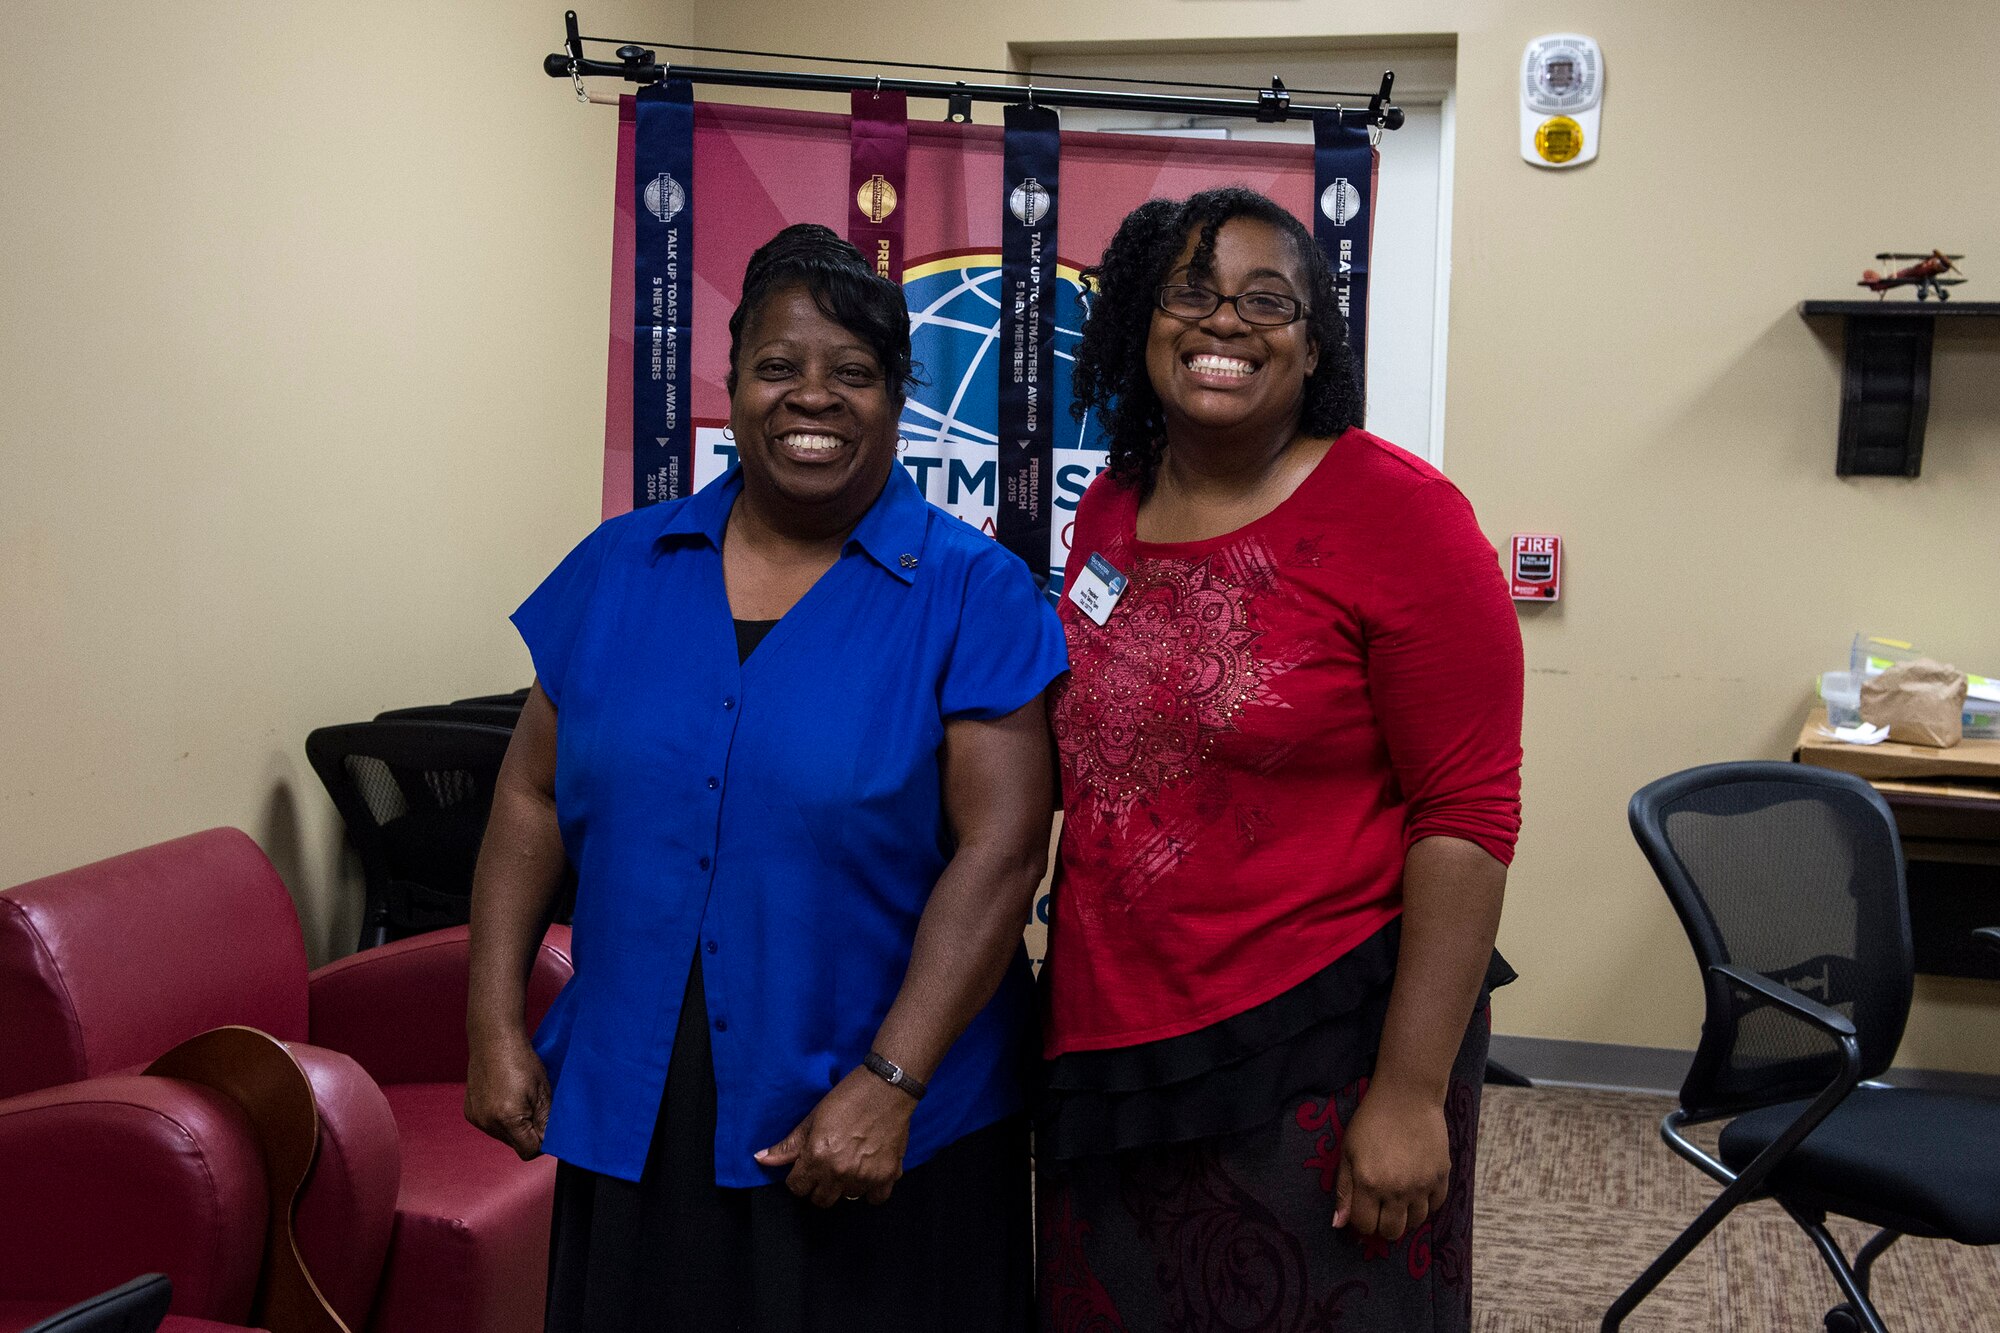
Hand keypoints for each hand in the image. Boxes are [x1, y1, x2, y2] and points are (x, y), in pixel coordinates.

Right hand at [464, 1031, 549, 1160]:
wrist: (494, 1041)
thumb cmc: (522, 1061)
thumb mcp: (543, 1091)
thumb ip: (547, 1121)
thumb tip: (551, 1142)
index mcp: (508, 1118)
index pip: (528, 1151)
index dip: (542, 1143)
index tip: (548, 1128)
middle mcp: (488, 1123)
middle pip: (515, 1145)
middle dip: (528, 1133)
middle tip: (535, 1107)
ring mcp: (476, 1119)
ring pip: (503, 1137)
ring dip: (514, 1126)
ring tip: (519, 1099)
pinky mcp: (470, 1113)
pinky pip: (490, 1126)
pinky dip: (500, 1119)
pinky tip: (505, 1098)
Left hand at [754, 1068, 914, 1206]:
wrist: (886, 1087)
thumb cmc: (847, 1098)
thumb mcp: (813, 1119)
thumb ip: (788, 1146)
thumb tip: (760, 1159)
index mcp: (817, 1157)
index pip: (797, 1188)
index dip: (799, 1177)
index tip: (806, 1167)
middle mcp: (839, 1172)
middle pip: (820, 1200)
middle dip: (819, 1186)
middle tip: (827, 1167)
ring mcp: (865, 1176)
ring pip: (847, 1198)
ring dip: (846, 1185)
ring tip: (850, 1164)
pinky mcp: (888, 1174)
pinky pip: (875, 1198)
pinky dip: (872, 1189)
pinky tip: (869, 1171)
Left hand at [1332, 1082, 1449, 1241]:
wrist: (1407, 1096)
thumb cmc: (1371, 1121)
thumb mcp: (1347, 1151)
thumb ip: (1343, 1190)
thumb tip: (1339, 1225)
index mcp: (1369, 1184)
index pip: (1365, 1225)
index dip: (1361, 1221)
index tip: (1363, 1209)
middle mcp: (1396, 1190)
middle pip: (1392, 1231)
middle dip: (1383, 1225)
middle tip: (1381, 1208)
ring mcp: (1422, 1185)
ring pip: (1416, 1223)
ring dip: (1405, 1216)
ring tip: (1399, 1199)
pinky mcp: (1441, 1177)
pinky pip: (1436, 1206)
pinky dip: (1426, 1204)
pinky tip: (1417, 1190)